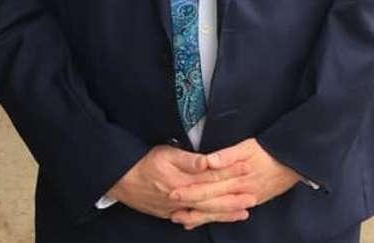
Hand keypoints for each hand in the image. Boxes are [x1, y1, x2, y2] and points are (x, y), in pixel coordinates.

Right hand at [107, 145, 251, 220]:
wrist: (119, 180)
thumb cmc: (144, 162)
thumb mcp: (165, 153)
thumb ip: (189, 159)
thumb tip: (209, 161)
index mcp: (182, 181)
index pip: (212, 177)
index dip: (231, 173)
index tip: (247, 168)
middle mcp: (181, 198)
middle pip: (212, 199)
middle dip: (234, 198)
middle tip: (253, 196)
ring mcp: (175, 208)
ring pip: (204, 212)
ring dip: (225, 213)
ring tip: (243, 212)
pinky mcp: (169, 213)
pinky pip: (192, 218)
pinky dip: (207, 220)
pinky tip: (218, 219)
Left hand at [168, 138, 301, 229]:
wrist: (295, 161)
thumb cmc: (271, 150)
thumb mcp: (250, 146)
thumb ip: (227, 154)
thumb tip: (208, 162)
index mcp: (236, 176)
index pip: (208, 185)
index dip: (190, 190)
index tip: (173, 192)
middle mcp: (240, 191)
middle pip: (211, 201)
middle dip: (191, 207)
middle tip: (171, 212)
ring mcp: (246, 198)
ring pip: (219, 210)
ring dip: (201, 216)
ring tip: (183, 221)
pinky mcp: (252, 201)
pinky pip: (230, 212)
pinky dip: (217, 217)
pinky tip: (205, 219)